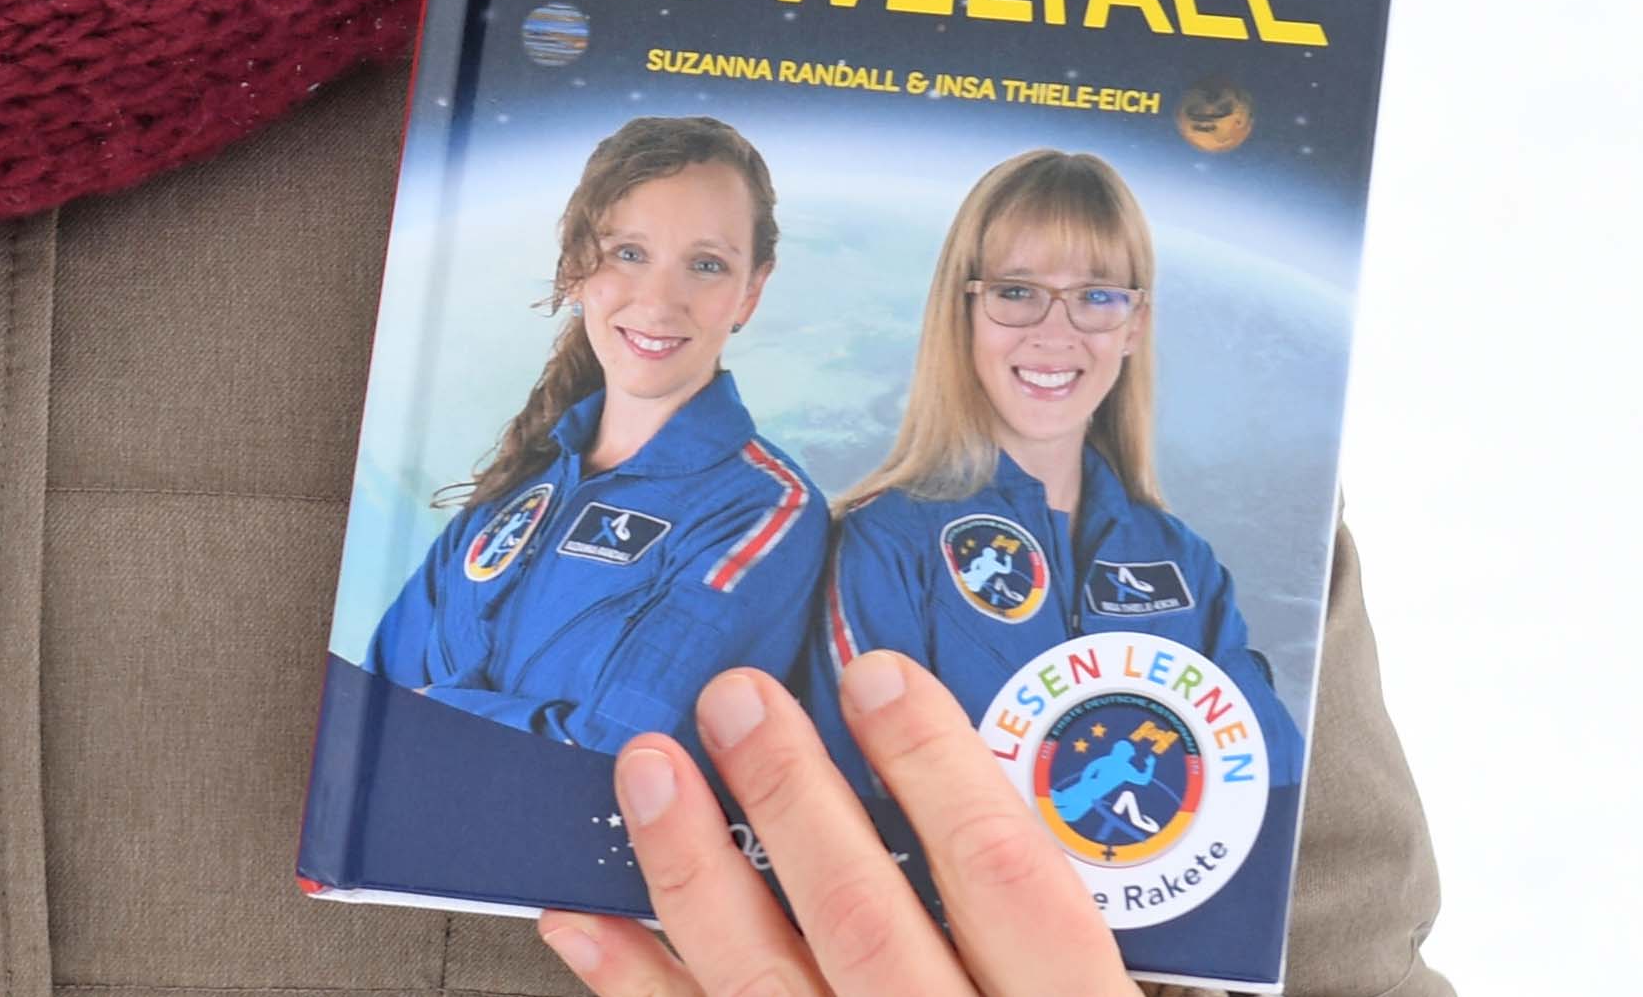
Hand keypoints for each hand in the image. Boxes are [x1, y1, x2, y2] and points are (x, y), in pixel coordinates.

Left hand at [537, 653, 1133, 996]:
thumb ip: (1055, 948)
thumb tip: (975, 806)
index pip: (1008, 881)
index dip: (938, 769)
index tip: (876, 677)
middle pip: (868, 924)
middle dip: (792, 798)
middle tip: (734, 699)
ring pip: (763, 989)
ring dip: (695, 874)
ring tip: (647, 770)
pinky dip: (636, 987)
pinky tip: (586, 921)